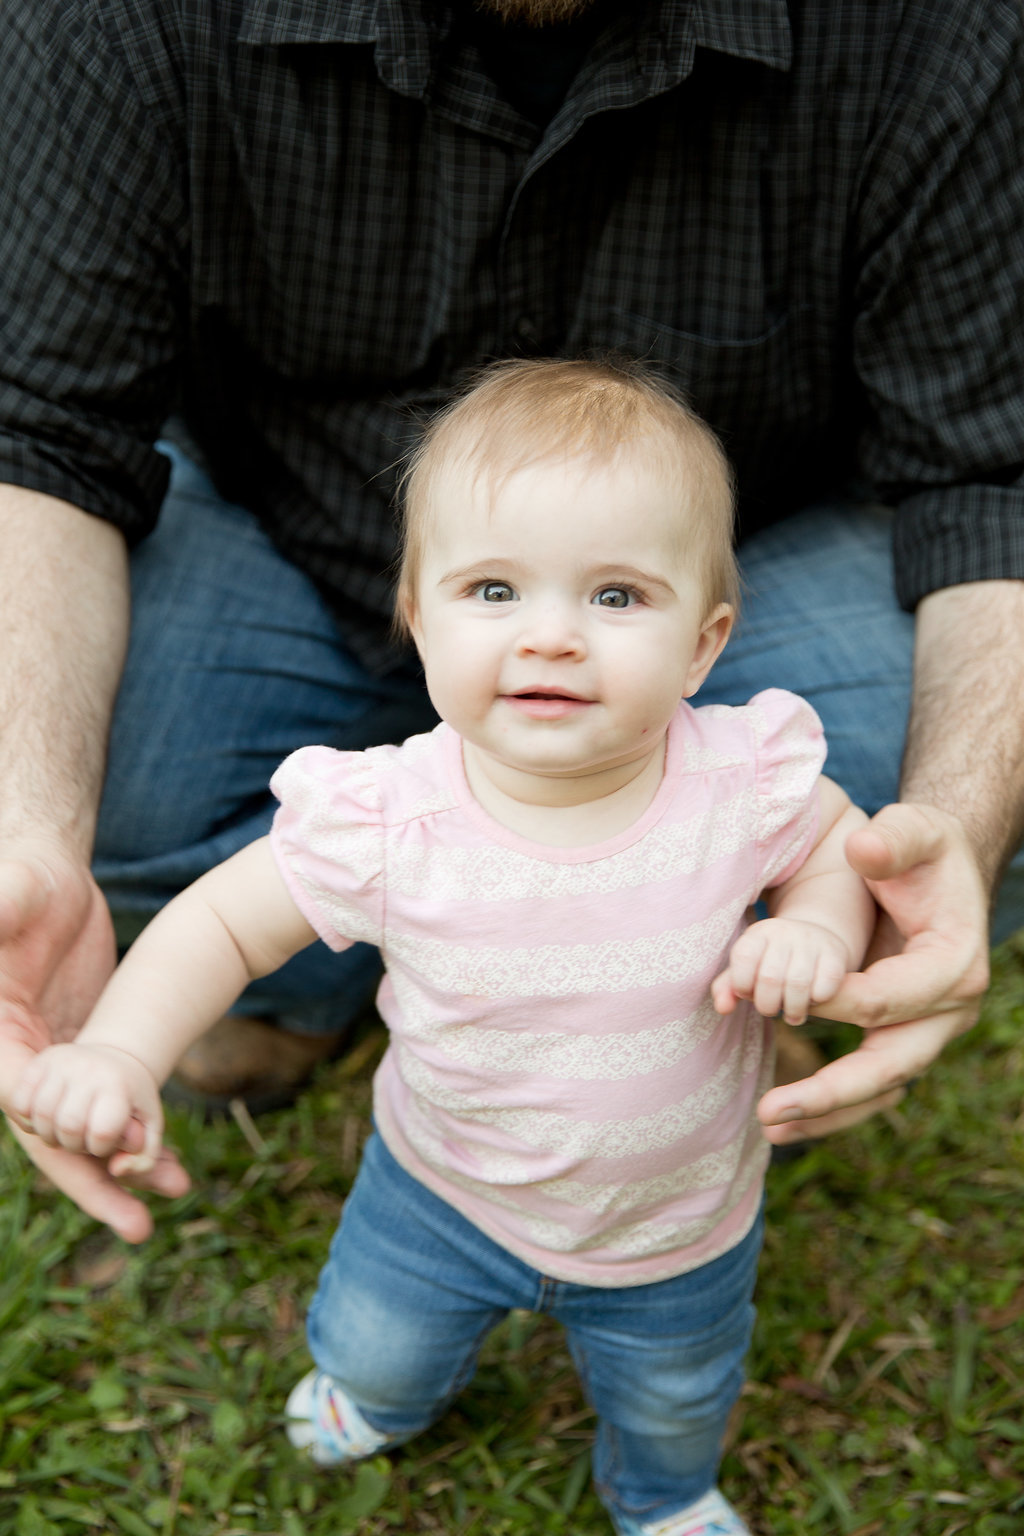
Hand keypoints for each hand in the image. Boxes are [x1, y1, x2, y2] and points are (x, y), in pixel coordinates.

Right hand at [0, 843, 188, 1239]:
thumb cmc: (22, 881)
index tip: (104, 1162)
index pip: (21, 1103)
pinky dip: (136, 1132)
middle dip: (96, 1181)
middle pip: (54, 1138)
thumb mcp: (9, 896)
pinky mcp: (82, 1054)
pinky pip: (108, 1106)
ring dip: (125, 1168)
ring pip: (85, 1132)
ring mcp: (51, 1063)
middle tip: (139, 1222)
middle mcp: (18, 1063)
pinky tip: (172, 1158)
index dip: (60, 1137)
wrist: (48, 875)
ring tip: (175, 1192)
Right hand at [10, 1041, 163, 1173]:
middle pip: (68, 1127)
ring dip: (51, 1135)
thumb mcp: (149, 1129)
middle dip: (74, 1144)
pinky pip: (20, 1104)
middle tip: (83, 1136)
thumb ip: (143, 1160)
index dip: (102, 1147)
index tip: (107, 1139)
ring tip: (66, 1128)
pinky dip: (29, 1120)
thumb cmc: (130, 1104)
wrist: (114, 1062)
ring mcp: (62, 1064)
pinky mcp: (39, 1063)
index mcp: (120, 1085)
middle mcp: (90, 1069)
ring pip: (41, 1117)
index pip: (103, 1132)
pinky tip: (48, 1117)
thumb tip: (116, 1169)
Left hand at [712, 918, 850, 1024]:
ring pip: (798, 984)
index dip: (742, 985)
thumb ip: (728, 987)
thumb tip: (723, 1009)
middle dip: (768, 1005)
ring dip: (793, 1009)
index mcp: (757, 934)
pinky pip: (826, 985)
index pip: (743, 958)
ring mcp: (811, 941)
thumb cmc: (772, 961)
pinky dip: (818, 1000)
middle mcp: (783, 932)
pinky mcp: (835, 953)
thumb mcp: (747, 967)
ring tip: (793, 1016)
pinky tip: (813, 1001)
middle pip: (770, 978)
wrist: (814, 937)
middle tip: (771, 1010)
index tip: (748, 993)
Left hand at [758, 803, 989, 1142]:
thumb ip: (892, 838)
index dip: (833, 1004)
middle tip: (771, 1110)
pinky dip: (831, 1105)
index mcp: (954, 964)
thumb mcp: (915, 828)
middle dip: (831, 1092)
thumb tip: (862, 851)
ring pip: (880, 1088)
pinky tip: (784, 1121)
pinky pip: (870, 1083)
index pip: (887, 998)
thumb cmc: (925, 848)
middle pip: (890, 1065)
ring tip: (770, 1128)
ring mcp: (927, 1030)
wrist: (942, 870)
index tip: (783, 1004)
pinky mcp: (904, 1037)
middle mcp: (949, 1010)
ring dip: (827, 1114)